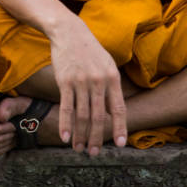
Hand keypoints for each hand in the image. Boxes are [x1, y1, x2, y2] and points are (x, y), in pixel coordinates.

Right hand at [49, 15, 126, 154]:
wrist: (70, 33)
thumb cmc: (90, 50)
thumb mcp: (107, 64)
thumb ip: (111, 86)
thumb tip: (113, 111)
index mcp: (112, 77)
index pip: (118, 108)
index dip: (120, 127)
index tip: (121, 144)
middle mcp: (98, 81)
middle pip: (99, 116)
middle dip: (97, 138)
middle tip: (95, 153)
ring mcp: (82, 81)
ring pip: (82, 115)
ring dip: (81, 136)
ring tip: (80, 149)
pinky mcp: (65, 81)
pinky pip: (66, 107)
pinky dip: (65, 125)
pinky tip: (65, 138)